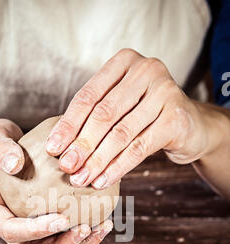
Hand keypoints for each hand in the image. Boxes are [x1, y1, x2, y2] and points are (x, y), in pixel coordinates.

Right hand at [0, 118, 111, 243]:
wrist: (2, 147)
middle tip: (85, 229)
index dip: (36, 231)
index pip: (11, 231)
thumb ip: (0, 150)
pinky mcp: (43, 221)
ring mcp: (27, 226)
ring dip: (78, 242)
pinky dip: (84, 230)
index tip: (62, 219)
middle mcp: (9, 225)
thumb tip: (15, 164)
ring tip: (102, 227)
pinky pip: (63, 232)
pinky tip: (104, 218)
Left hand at [46, 49, 211, 188]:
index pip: (88, 96)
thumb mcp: (120, 106)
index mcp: (124, 62)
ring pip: (120, 133)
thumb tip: (58, 148)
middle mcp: (146, 70)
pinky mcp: (176, 117)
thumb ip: (94, 116)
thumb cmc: (145, 116)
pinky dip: (118, 167)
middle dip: (81, 145)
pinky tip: (102, 181)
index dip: (68, 125)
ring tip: (81, 179)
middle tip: (66, 168)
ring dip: (97, 160)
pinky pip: (139, 148)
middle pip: (104, 114)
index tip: (52, 149)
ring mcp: (165, 92)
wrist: (191, 126)